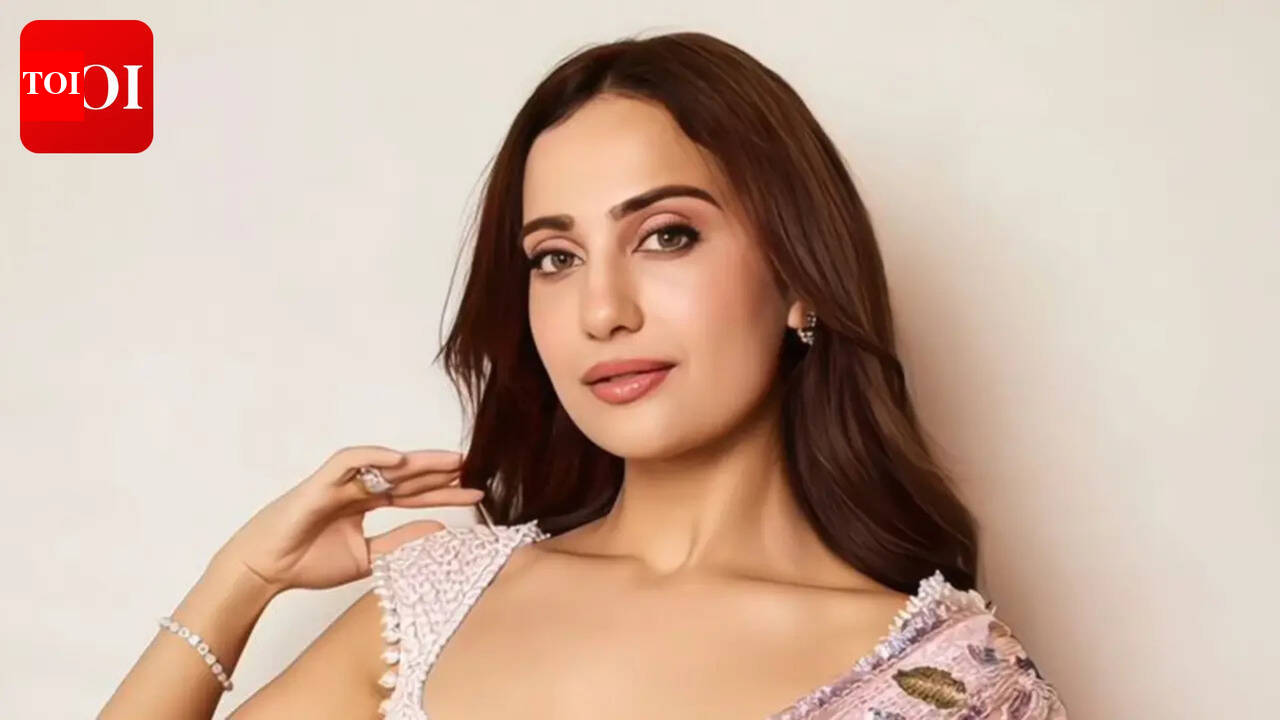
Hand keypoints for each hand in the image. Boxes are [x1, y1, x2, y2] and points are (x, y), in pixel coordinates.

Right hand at [210, 446, 481, 594]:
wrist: (265, 570)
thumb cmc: (307, 562)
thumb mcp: (367, 557)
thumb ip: (400, 542)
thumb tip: (440, 530)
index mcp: (366, 504)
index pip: (413, 493)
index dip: (444, 492)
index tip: (477, 494)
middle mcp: (356, 488)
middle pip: (407, 475)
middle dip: (440, 472)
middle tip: (475, 468)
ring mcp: (340, 482)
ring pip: (385, 463)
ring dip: (418, 461)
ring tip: (451, 462)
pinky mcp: (320, 482)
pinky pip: (348, 460)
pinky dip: (373, 457)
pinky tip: (399, 459)